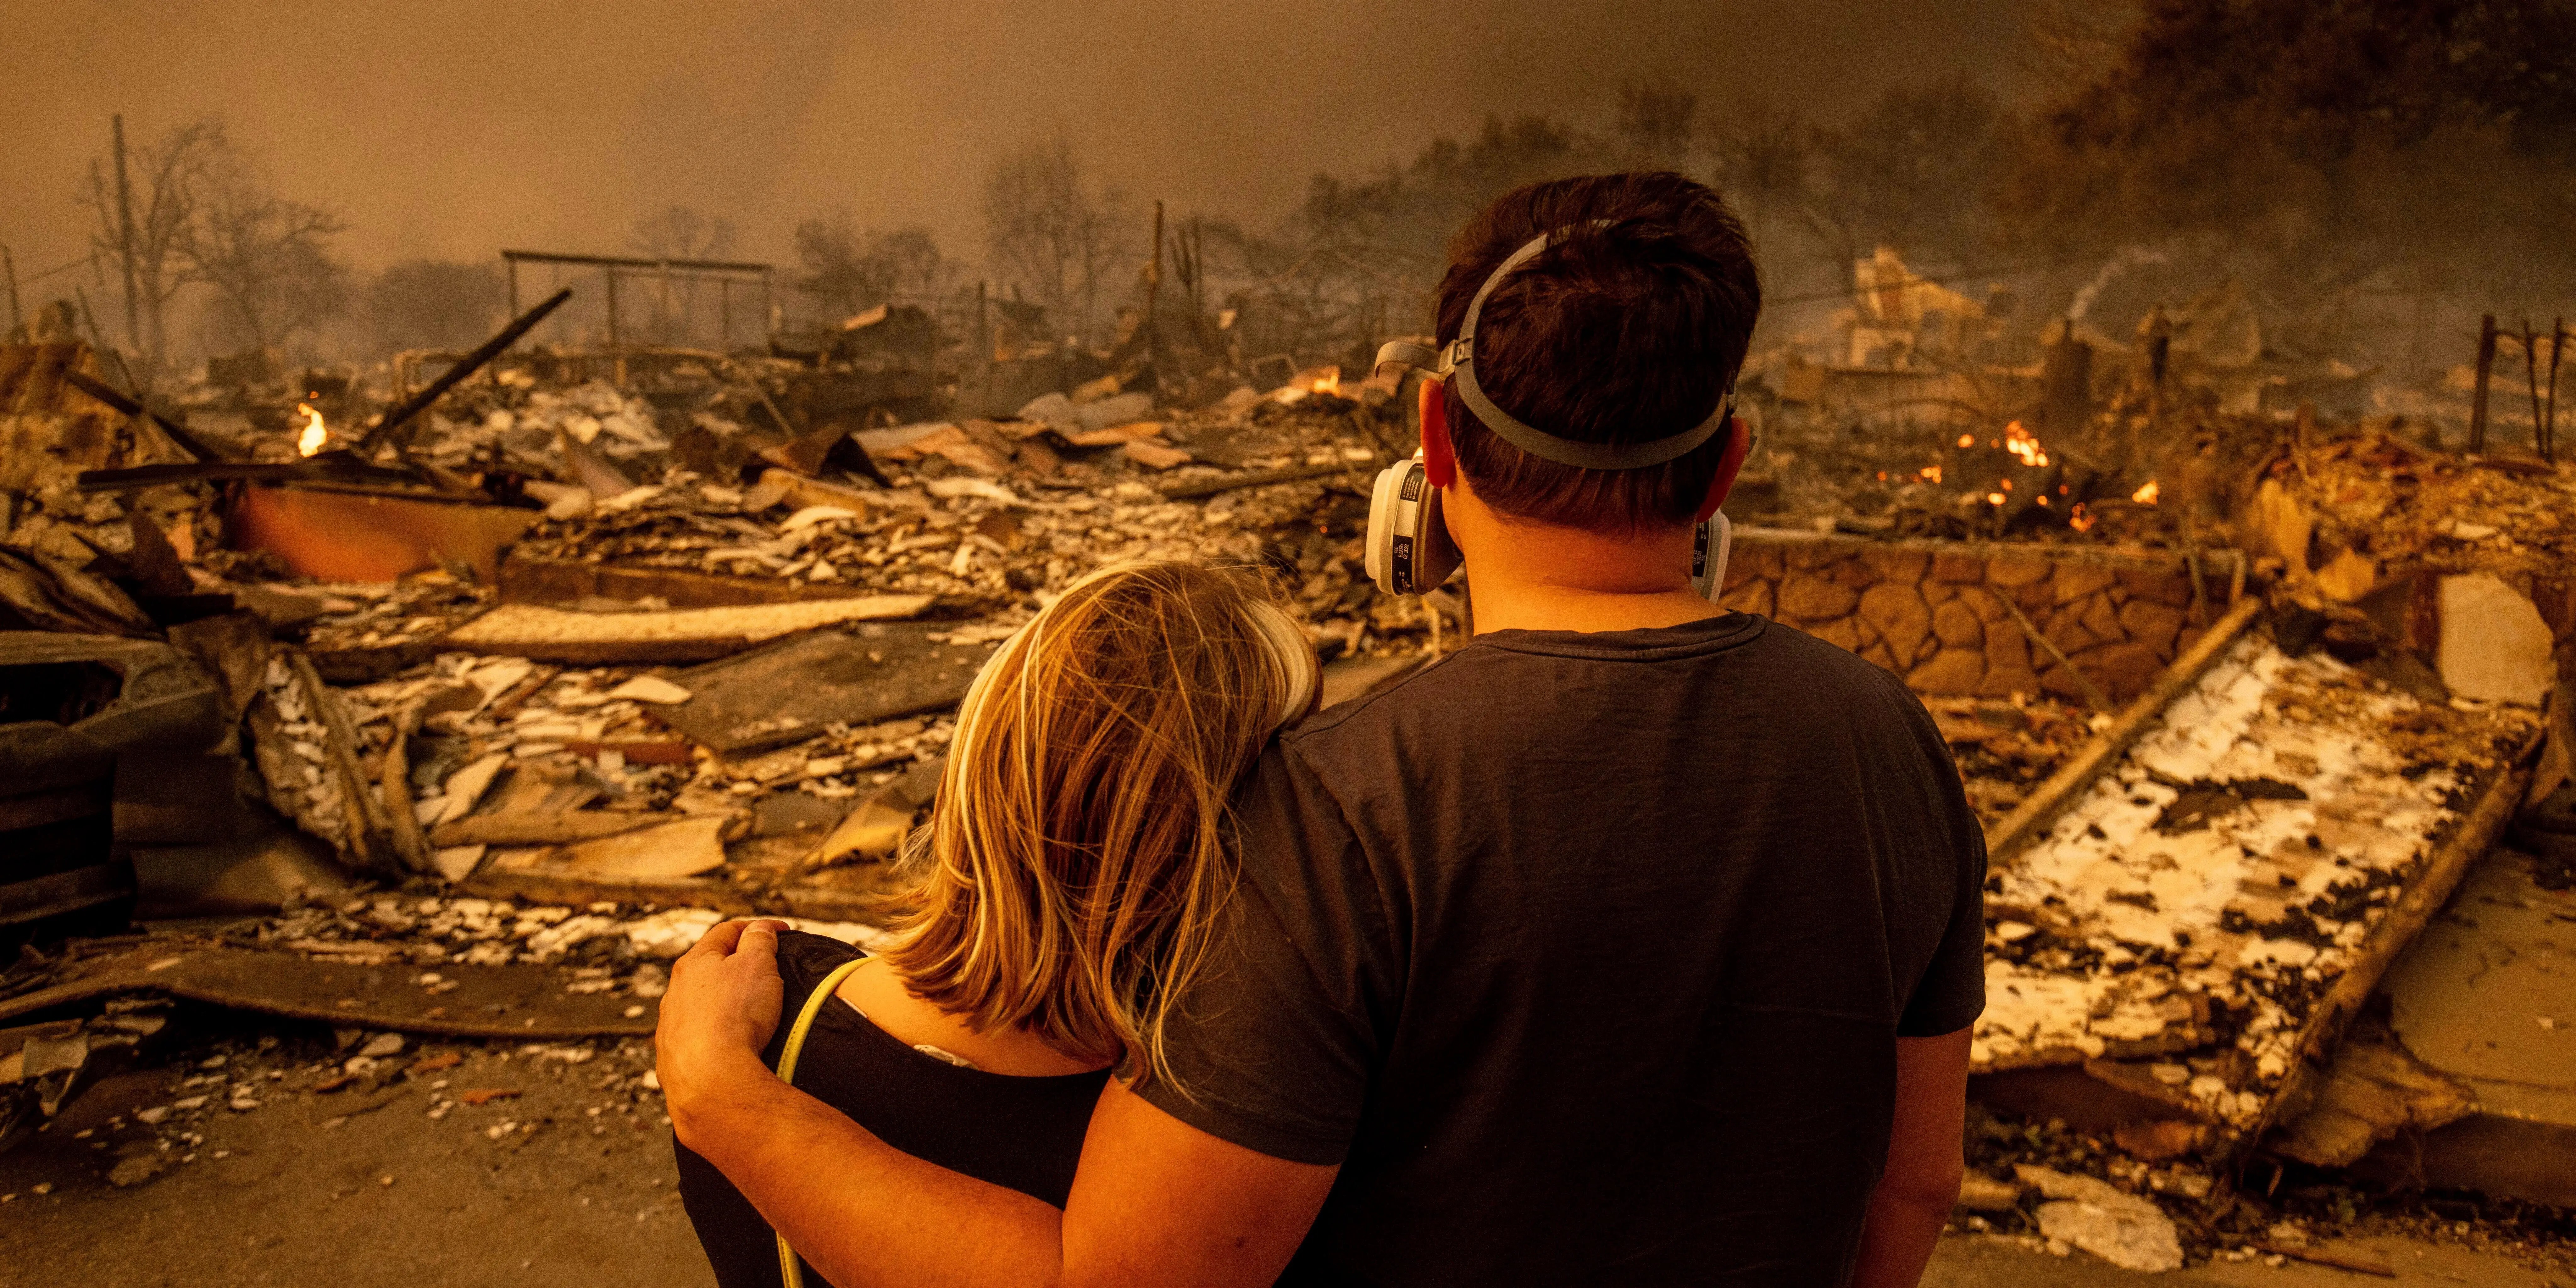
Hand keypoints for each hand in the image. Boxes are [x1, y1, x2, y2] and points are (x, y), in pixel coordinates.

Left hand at [656, 918, 789, 1141]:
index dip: (758, 927)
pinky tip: (730, 1045)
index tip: (783, 932)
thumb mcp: (758, 964)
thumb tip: (758, 929)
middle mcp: (674, 992)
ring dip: (723, 1002)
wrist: (712, 1080)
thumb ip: (760, 940)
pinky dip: (715, 1035)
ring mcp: (669, 1027)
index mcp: (693, 963)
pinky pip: (697, 1038)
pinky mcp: (672, 1059)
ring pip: (700, 1004)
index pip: (726, 932)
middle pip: (709, 968)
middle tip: (766, 971)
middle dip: (737, 965)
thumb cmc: (736, 1017)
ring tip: (749, 1013)